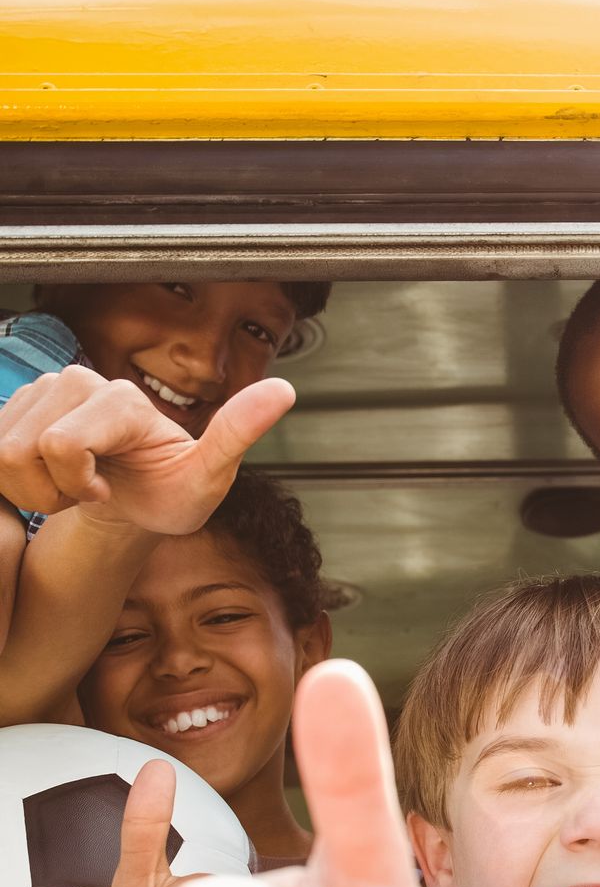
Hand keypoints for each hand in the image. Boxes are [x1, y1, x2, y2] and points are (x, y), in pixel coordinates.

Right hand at [0, 365, 292, 528]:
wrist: (136, 505)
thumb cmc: (171, 495)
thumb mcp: (210, 476)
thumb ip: (239, 431)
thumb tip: (285, 389)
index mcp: (122, 398)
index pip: (62, 445)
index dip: (78, 485)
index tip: (107, 492)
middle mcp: (78, 381)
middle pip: (25, 449)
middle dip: (55, 491)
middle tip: (92, 493)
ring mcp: (40, 391)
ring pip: (1, 453)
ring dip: (35, 489)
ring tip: (74, 487)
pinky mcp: (13, 406)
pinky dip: (15, 482)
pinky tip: (52, 479)